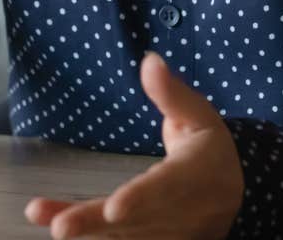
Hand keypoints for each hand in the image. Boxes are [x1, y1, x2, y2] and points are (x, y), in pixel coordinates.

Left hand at [25, 53, 244, 238]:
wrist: (235, 195)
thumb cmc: (210, 149)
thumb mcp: (198, 115)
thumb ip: (171, 93)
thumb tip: (150, 60)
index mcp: (192, 177)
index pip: (164, 189)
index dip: (139, 199)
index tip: (114, 209)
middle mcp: (180, 213)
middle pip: (135, 221)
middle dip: (94, 222)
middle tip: (60, 227)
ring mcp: (167, 234)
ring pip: (123, 237)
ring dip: (85, 231)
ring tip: (48, 220)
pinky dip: (93, 238)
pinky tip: (58, 225)